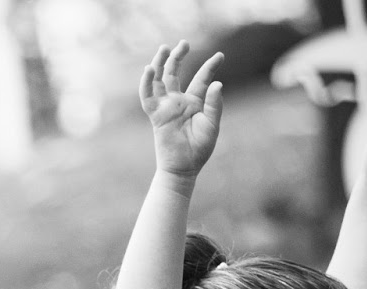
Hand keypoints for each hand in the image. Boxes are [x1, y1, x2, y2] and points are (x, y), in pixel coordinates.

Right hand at [140, 41, 223, 179]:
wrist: (184, 167)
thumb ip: (214, 104)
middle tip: (184, 43)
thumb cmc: (199, 148)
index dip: (210, 66)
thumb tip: (217, 83)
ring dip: (161, 64)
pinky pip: (148, 97)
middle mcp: (178, 101)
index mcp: (194, 102)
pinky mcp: (156, 115)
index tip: (220, 55)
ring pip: (160, 81)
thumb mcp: (212, 123)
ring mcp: (166, 107)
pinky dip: (146, 83)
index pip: (201, 79)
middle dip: (179, 57)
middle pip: (175, 74)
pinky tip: (149, 70)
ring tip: (165, 48)